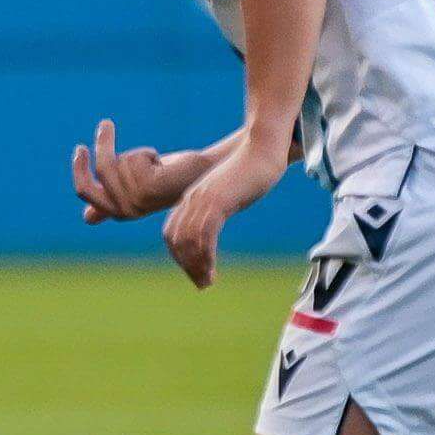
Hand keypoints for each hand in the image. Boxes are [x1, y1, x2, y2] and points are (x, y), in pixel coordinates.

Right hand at [70, 117, 188, 225]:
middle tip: (106, 125)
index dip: (79, 170)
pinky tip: (162, 165)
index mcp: (118, 211)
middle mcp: (124, 210)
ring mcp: (136, 201)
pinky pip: (134, 159)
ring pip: (120, 161)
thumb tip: (87, 218)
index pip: (85, 192)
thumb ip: (113, 201)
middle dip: (102, 146)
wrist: (200, 177)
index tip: (81, 148)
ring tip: (155, 162)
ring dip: (138, 153)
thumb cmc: (169, 181)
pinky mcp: (148, 188)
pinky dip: (147, 154)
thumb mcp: (136, 188)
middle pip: (100, 170)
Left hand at [161, 130, 289, 287]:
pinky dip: (205, 256)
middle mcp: (192, 199)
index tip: (194, 272)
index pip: (172, 232)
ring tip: (207, 282)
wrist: (262, 150)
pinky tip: (213, 270)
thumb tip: (216, 219)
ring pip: (188, 240)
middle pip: (175, 238)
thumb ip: (217, 205)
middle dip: (185, 265)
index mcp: (192, 197)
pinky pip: (204, 234)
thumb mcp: (227, 191)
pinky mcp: (218, 201)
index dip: (178, 255)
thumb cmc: (250, 171)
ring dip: (195, 265)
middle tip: (202, 284)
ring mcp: (203, 200)